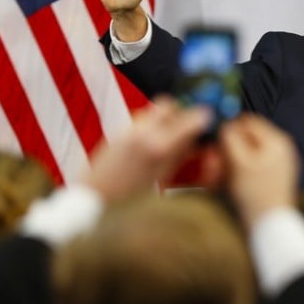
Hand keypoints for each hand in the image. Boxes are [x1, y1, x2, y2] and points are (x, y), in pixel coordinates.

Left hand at [84, 98, 211, 201]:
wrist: (95, 199)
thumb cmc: (130, 197)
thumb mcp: (165, 177)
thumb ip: (181, 153)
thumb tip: (196, 139)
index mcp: (159, 146)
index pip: (189, 118)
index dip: (203, 117)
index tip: (208, 119)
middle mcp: (142, 133)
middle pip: (168, 104)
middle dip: (180, 111)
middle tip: (186, 125)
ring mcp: (127, 131)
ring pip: (151, 110)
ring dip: (164, 117)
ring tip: (169, 136)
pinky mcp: (118, 133)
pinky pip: (140, 119)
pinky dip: (150, 124)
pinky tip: (152, 142)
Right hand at [218, 114, 299, 227]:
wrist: (270, 226)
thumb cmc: (256, 196)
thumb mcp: (239, 162)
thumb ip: (231, 138)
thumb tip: (225, 123)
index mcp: (277, 140)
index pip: (247, 121)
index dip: (229, 130)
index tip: (215, 143)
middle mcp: (280, 148)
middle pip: (246, 137)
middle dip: (228, 148)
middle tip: (215, 164)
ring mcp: (277, 162)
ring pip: (245, 152)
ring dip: (229, 161)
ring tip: (221, 177)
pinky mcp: (271, 176)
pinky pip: (249, 165)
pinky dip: (237, 172)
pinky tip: (228, 183)